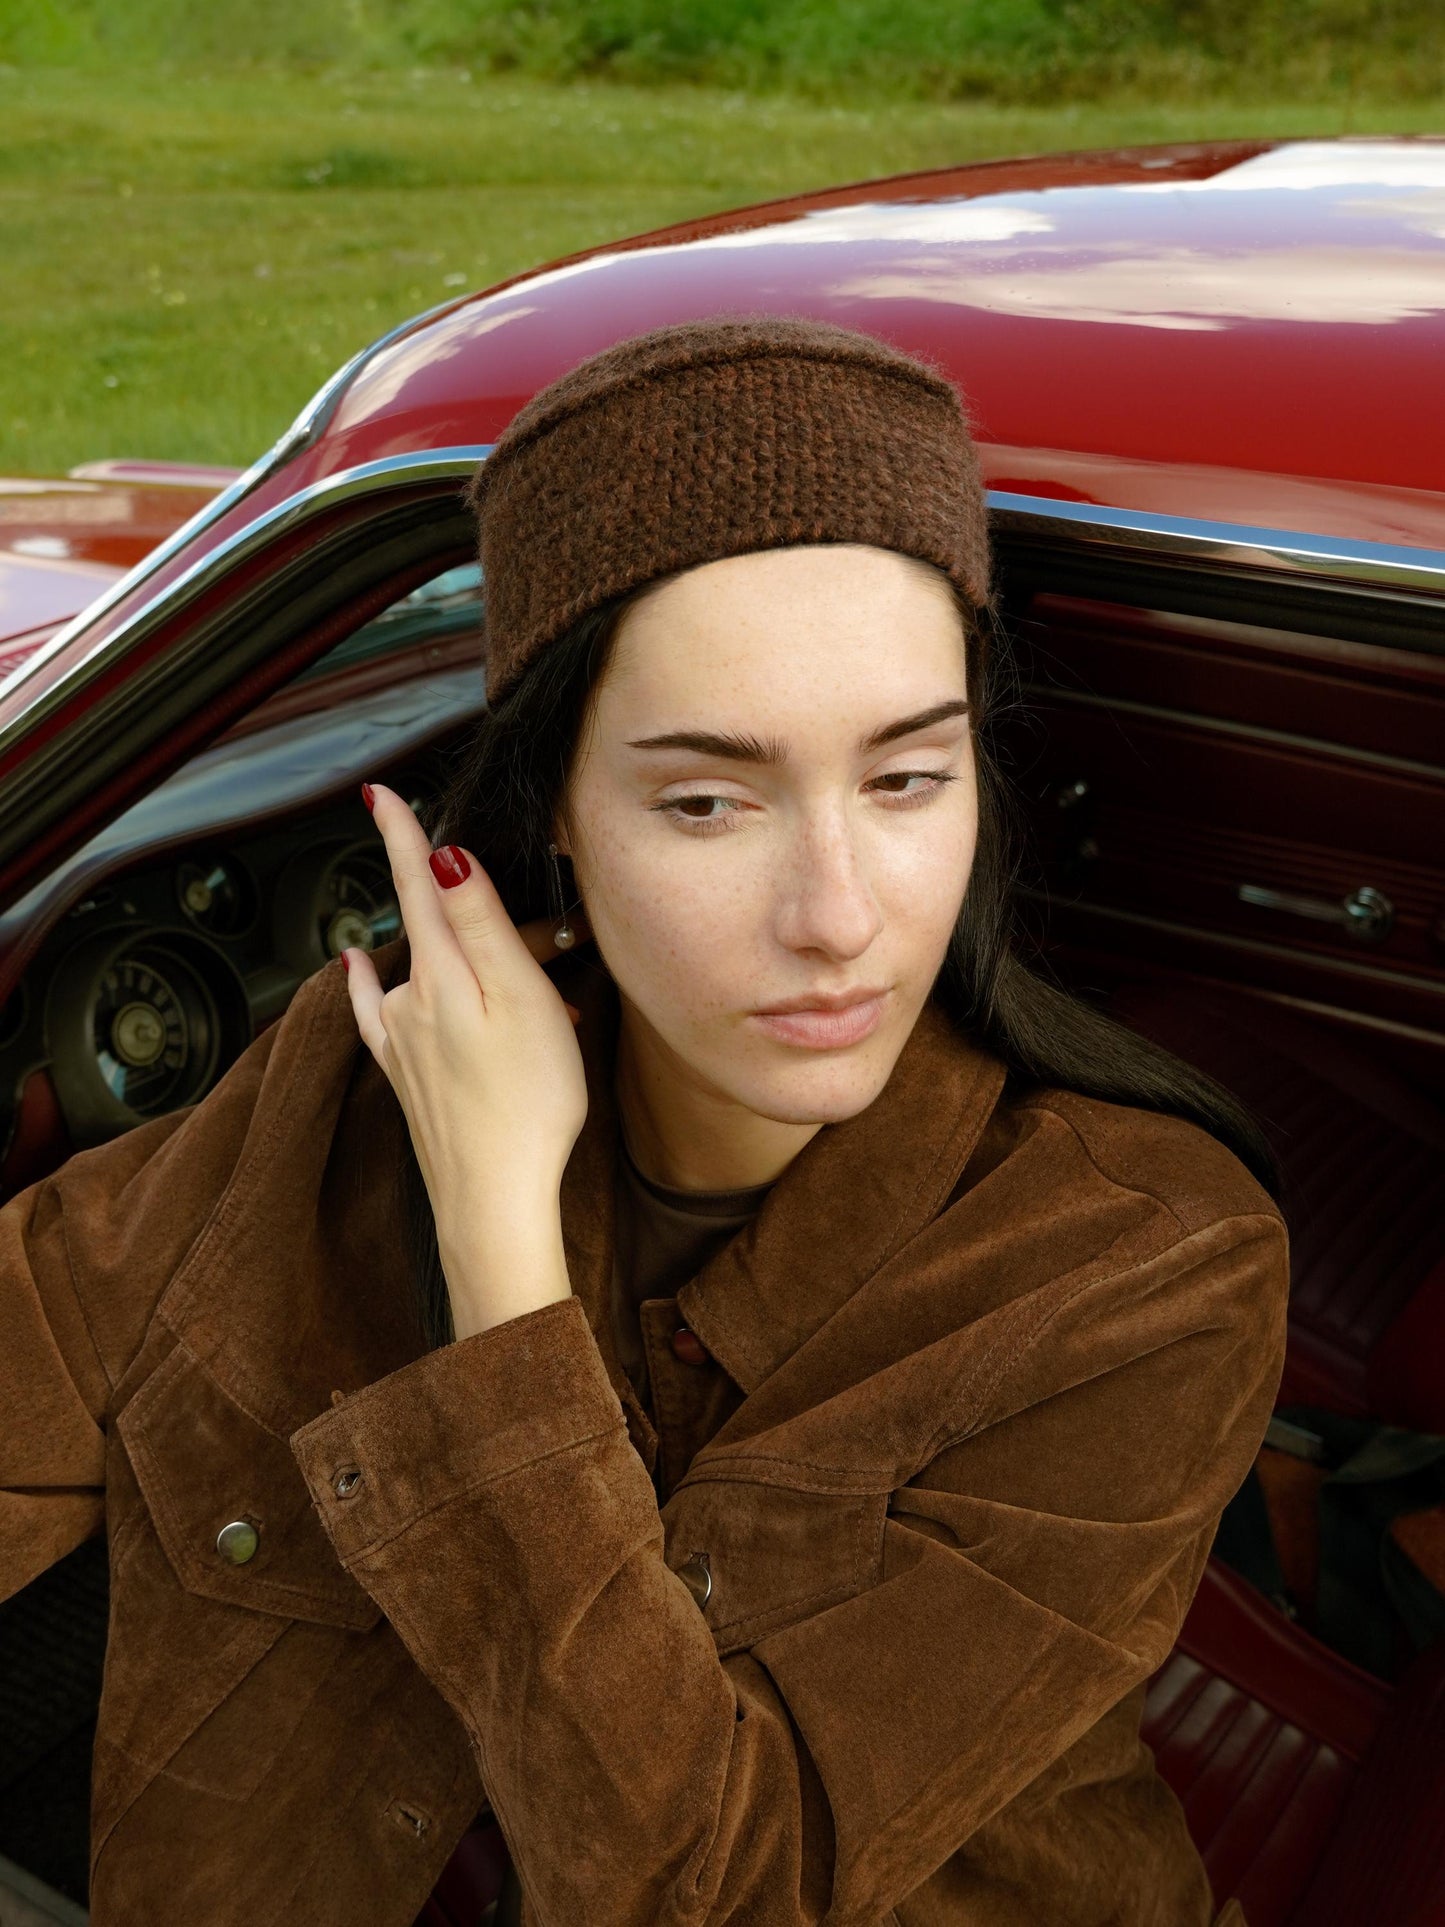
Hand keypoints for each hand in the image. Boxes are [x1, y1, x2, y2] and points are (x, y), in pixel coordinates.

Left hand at [342, 782, 592, 1339]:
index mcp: (441, 973)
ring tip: (514, 972)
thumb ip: (479, 923)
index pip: (417, 883)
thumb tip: (444, 853)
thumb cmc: (526, 1104)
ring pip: (425, 972)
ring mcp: (403, 1041)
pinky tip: (363, 975)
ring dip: (458, 956)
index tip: (380, 792)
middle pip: (432, 928)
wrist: (494, 1199)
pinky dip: (377, 985)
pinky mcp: (407, 1078)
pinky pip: (385, 1014)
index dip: (400, 833)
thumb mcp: (518, 997)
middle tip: (538, 927)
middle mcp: (410, 1000)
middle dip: (464, 905)